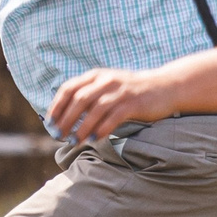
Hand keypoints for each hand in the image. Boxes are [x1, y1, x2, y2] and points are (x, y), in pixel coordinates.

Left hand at [47, 66, 177, 142]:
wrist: (166, 86)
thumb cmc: (130, 91)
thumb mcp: (107, 86)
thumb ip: (88, 95)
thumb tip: (64, 117)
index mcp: (95, 76)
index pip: (68, 88)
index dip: (57, 106)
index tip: (50, 123)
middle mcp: (106, 81)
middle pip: (79, 100)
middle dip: (66, 119)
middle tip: (59, 136)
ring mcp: (120, 91)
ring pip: (95, 109)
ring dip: (82, 127)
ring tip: (74, 141)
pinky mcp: (134, 103)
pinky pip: (113, 118)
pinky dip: (101, 129)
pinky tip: (94, 139)